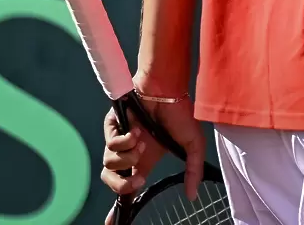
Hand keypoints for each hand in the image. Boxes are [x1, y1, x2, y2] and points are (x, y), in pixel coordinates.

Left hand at [100, 94, 204, 213]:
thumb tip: (192, 196)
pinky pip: (110, 146)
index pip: (128, 187)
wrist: (168, 91)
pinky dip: (125, 142)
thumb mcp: (193, 146)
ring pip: (110, 164)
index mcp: (144, 161)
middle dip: (122, 185)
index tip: (113, 223)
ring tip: (143, 143)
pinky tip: (137, 132)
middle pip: (112, 181)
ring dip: (129, 158)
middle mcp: (129, 154)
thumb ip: (193, 171)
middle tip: (138, 180)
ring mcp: (118, 141)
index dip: (119, 206)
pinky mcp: (111, 128)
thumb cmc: (181, 115)